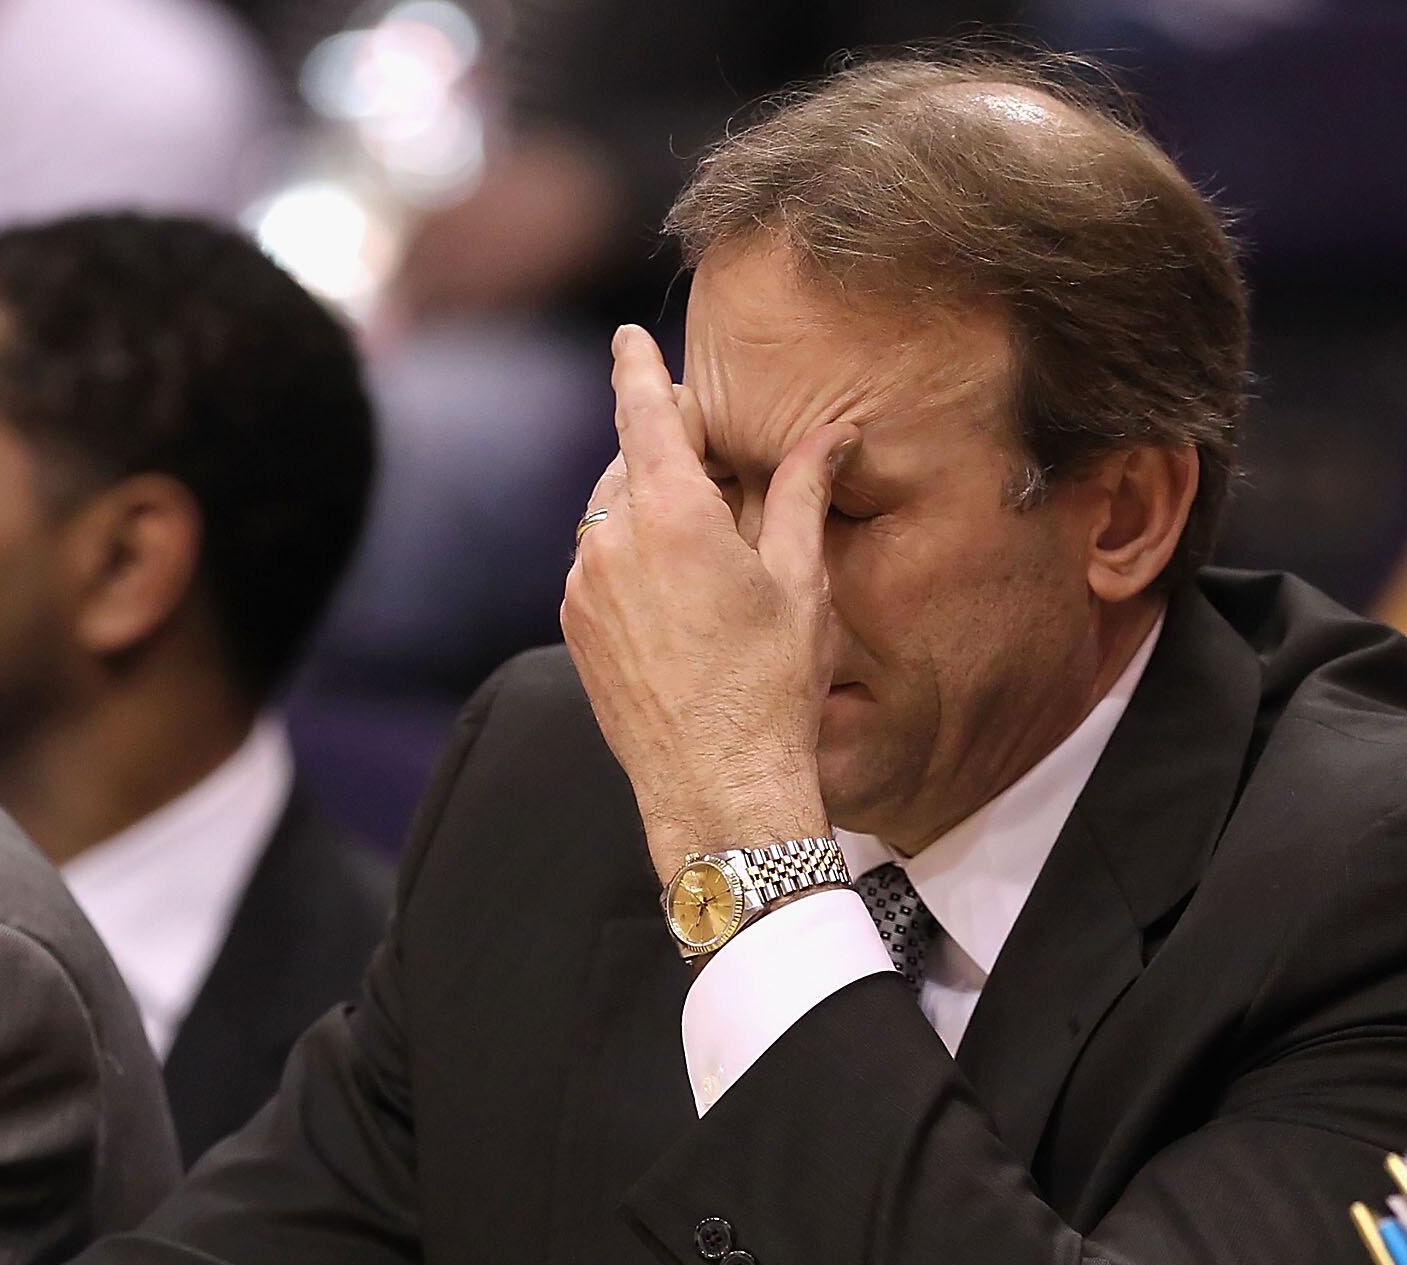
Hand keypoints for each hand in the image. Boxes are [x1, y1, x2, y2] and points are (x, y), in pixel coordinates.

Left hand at [559, 324, 846, 873]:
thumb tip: (832, 434)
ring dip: (649, 509)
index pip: (643, 410)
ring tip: (707, 543)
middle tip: (723, 472)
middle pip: (630, 461)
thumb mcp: (800, 581)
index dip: (638, 367)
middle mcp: (612, 541)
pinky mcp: (575, 627)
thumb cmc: (770, 687)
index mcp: (670, 514)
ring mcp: (583, 586)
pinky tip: (677, 592)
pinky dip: (630, 557)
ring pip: (611, 515)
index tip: (629, 338)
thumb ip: (801, 493)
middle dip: (669, 454)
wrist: (716, 783)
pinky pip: (598, 566)